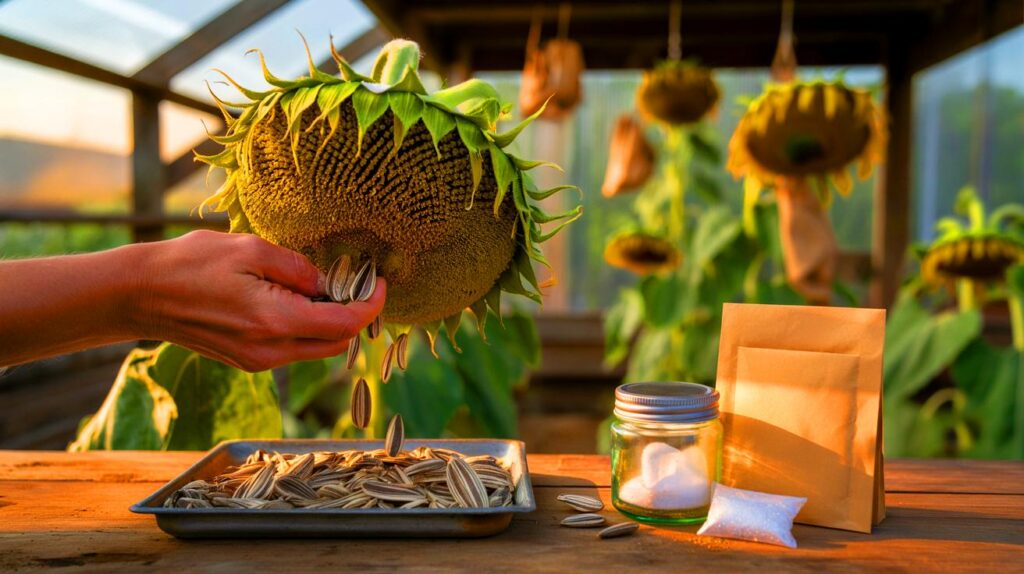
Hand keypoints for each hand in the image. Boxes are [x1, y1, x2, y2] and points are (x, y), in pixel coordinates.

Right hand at [130, 230, 384, 370]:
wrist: (140, 295)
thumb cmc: (189, 264)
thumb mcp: (250, 249)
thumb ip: (298, 267)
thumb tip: (329, 281)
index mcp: (275, 322)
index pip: (344, 324)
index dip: (371, 305)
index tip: (380, 283)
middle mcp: (271, 351)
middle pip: (337, 344)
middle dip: (355, 316)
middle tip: (357, 284)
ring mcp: (258, 362)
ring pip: (318, 349)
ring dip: (331, 322)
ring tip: (323, 286)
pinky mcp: (249, 361)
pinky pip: (294, 349)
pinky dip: (307, 327)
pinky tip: (296, 299)